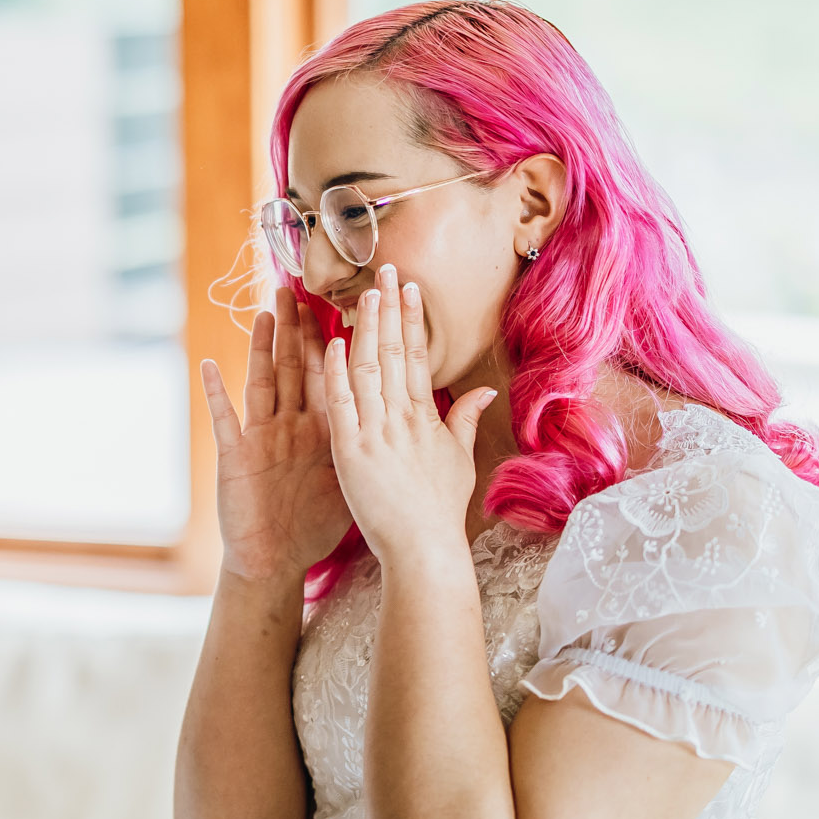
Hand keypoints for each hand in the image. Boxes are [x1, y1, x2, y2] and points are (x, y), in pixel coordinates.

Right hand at [199, 287, 351, 582]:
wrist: (275, 558)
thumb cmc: (312, 522)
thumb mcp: (352, 478)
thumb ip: (378, 444)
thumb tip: (413, 421)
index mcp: (322, 428)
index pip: (332, 375)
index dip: (338, 340)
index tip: (350, 303)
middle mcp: (290, 425)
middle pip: (295, 368)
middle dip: (298, 329)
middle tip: (300, 287)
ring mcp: (261, 437)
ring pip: (262, 383)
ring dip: (262, 348)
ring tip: (264, 311)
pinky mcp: (236, 456)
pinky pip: (225, 421)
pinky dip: (216, 394)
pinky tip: (209, 366)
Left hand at [320, 266, 496, 567]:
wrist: (422, 548)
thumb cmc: (439, 509)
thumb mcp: (459, 460)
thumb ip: (465, 420)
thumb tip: (484, 391)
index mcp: (426, 417)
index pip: (419, 357)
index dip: (413, 320)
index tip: (408, 288)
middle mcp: (402, 418)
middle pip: (395, 352)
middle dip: (389, 309)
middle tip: (384, 270)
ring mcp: (376, 433)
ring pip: (369, 370)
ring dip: (364, 329)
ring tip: (362, 294)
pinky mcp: (350, 452)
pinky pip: (341, 405)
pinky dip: (337, 373)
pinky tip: (333, 344)